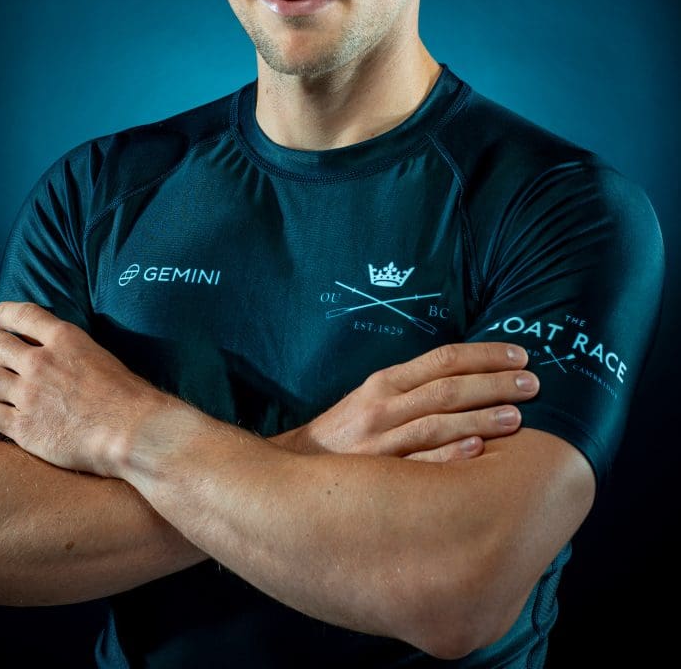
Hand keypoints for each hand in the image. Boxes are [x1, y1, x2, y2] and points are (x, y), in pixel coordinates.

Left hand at [0, 302, 166, 477]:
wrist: (131, 431)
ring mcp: (28, 395)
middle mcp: (41, 362)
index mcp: (65, 339)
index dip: (1, 313)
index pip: (22, 315)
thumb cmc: (128, 397)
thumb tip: (60, 354)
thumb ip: (74, 352)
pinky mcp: (23, 427)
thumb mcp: (101, 356)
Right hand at [281, 342, 538, 461]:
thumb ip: (414, 388)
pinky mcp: (379, 474)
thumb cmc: (346, 433)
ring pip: (438, 423)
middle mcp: (384, 405)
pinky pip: (419, 463)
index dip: (484, 355)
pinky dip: (449, 456)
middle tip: (533, 384)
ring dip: (481, 419)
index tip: (520, 356)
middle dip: (493, 384)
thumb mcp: (373, 399)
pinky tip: (477, 453)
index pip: (443, 359)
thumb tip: (470, 378)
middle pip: (448, 388)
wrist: (297, 469)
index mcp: (385, 381)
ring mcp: (381, 440)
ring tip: (518, 417)